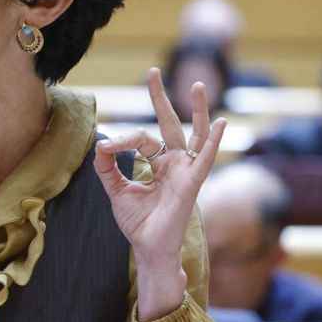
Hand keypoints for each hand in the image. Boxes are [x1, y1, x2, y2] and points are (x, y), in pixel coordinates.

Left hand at [94, 68, 226, 321]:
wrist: (147, 248)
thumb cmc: (137, 223)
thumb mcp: (116, 191)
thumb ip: (107, 168)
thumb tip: (100, 144)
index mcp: (157, 163)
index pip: (141, 139)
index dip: (122, 140)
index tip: (107, 149)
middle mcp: (174, 163)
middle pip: (169, 124)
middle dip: (161, 98)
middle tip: (153, 72)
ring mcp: (185, 171)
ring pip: (194, 134)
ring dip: (197, 110)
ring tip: (197, 85)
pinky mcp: (192, 183)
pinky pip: (204, 159)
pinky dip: (214, 142)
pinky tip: (222, 123)